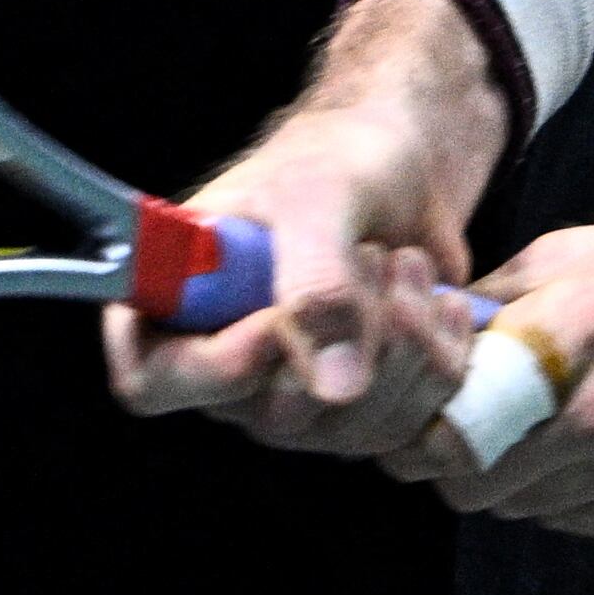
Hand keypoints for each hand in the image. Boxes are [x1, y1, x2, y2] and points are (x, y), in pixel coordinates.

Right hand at [101, 0, 505, 455]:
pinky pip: (407, 430)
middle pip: (274, 416)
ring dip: (405, 342)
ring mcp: (293, 398)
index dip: (217, 369)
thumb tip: (335, 390)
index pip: (152, 381)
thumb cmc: (335, 163)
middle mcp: (224, 367)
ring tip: (407, 262)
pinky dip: (441, 365)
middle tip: (374, 253)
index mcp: (174, 303)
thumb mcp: (320, 199)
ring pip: (349, 430)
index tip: (277, 317)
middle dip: (349, 332)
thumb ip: (317, 282)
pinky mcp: (360, 411)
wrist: (402, 173)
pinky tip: (441, 302)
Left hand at [382, 212, 593, 539]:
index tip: (411, 407)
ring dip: (506, 477)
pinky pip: (577, 520)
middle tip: (454, 429)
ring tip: (528, 429)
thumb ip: (503, 294)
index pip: (449, 413)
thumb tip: (427, 323)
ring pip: (520, 506)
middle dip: (449, 459)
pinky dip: (561, 493)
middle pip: (472, 479)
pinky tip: (586, 446)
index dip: (415, 419)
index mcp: (575, 327)